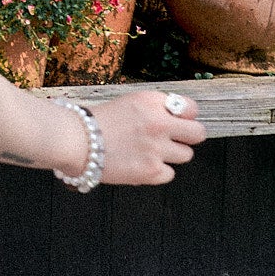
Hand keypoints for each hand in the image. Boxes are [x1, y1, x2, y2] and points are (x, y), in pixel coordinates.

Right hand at [91, 90, 206, 185]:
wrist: (76, 141)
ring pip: (186, 155)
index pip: (192, 108)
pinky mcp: (151, 170)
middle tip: (175, 140)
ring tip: (150, 153)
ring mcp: (156, 148)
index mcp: (153, 101)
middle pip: (198, 133)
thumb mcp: (129, 102)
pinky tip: (140, 164)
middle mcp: (159, 123)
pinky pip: (169, 174)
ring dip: (171, 155)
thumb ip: (155, 108)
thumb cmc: (96, 121)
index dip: (185, 117)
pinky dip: (158, 172)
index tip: (177, 122)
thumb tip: (179, 118)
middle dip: (189, 137)